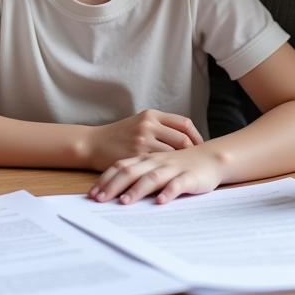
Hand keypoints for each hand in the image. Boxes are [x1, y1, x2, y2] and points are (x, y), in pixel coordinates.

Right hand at [86, 109, 202, 170]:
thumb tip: (184, 138)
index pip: (184, 123)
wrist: (93, 143)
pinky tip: (172, 179)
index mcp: (152, 115)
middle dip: (193, 153)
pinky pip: (159, 165)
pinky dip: (168, 172)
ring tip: (188, 173)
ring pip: (173, 154)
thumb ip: (159, 127)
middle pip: (183, 139)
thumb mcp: (139, 123)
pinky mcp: (136, 155)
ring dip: (182, 165)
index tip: (200, 147)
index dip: (196, 137)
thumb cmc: (118, 135)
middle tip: (197, 164)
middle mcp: (149, 124)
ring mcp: (143, 139)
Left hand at [89, 145, 223, 204]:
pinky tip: (160, 202)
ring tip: (124, 202)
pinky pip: (177, 184)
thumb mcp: (157, 165)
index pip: (121, 166)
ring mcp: (172, 168)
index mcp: (147, 158)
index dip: (106, 179)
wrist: (211, 157)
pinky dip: (168, 192)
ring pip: (152, 177)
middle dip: (113, 186)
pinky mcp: (189, 176)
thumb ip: (139, 173)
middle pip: (131, 172)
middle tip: (99, 200)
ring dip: (137, 190)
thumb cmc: (180, 163)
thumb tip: (114, 191)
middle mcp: (156, 161)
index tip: (92, 194)